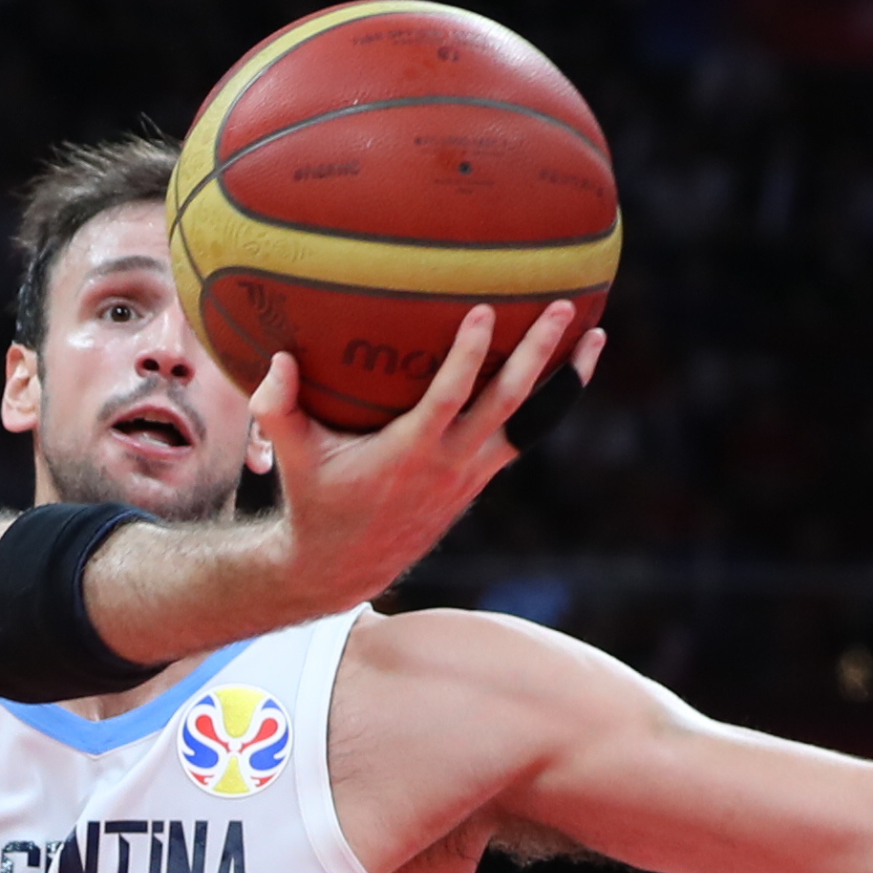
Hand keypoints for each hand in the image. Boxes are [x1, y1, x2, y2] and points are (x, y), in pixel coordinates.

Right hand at [248, 302, 605, 610]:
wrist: (346, 564)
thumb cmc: (317, 500)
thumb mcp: (293, 456)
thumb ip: (278, 406)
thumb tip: (278, 358)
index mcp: (409, 452)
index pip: (448, 398)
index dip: (468, 356)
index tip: (482, 312)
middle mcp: (451, 462)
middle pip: (509, 403)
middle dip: (538, 354)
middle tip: (562, 308)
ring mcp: (472, 472)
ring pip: (533, 421)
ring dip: (565, 379)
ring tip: (594, 336)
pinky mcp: (480, 477)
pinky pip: (527, 435)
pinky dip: (551, 404)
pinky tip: (567, 371)